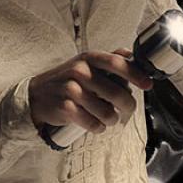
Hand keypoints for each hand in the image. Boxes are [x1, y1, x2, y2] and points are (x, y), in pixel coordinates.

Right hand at [29, 51, 153, 134]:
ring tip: (106, 118)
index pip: (117, 63)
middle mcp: (79, 71)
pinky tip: (94, 124)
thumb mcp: (84, 64)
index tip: (148, 85)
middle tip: (126, 109)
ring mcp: (71, 90)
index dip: (136, 74)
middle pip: (117, 93)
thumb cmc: (65, 80)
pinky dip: (97, 127)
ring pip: (107, 113)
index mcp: (88, 58)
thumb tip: (131, 55)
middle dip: (127, 106)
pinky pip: (93, 124)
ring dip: (111, 119)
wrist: (35, 95)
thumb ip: (108, 59)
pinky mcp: (65, 108)